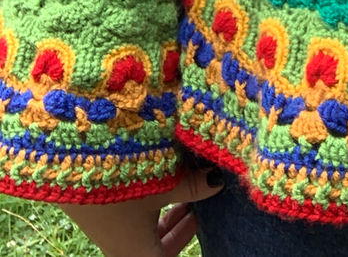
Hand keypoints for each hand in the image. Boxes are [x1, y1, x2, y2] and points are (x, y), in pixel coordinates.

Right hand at [57, 165, 223, 256]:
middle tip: (196, 201)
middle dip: (178, 224)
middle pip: (154, 247)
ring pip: (141, 229)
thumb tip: (219, 182)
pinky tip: (157, 174)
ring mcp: (106, 228)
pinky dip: (147, 201)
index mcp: (135, 253)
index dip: (186, 238)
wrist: (72, 156)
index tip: (201, 216)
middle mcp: (119, 247)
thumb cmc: (125, 178)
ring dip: (163, 210)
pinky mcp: (96, 207)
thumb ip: (195, 188)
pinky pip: (128, 215)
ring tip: (181, 184)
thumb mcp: (167, 183)